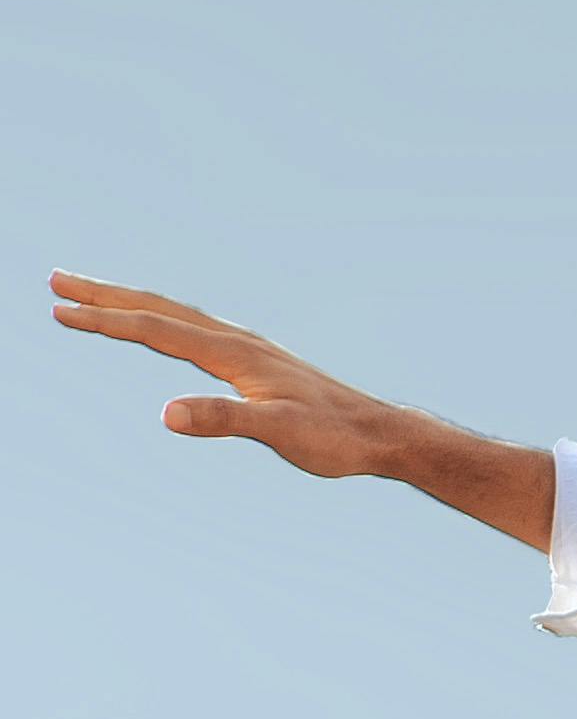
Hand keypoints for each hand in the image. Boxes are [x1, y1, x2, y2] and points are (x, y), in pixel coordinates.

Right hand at [51, 278, 554, 547]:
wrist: (379, 433)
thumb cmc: (332, 438)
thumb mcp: (276, 433)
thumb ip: (222, 420)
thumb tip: (168, 414)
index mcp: (233, 353)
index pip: (154, 329)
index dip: (104, 320)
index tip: (58, 309)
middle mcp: (238, 341)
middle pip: (159, 308)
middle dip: (106, 296)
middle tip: (56, 280)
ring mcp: (248, 348)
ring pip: (178, 315)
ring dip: (133, 303)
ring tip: (95, 298)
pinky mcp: (258, 362)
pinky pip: (198, 330)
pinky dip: (166, 320)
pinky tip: (165, 328)